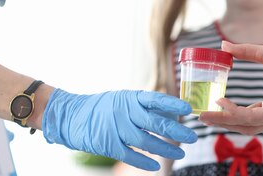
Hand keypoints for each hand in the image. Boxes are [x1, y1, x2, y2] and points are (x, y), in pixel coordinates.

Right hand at [42, 89, 197, 170]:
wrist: (71, 115)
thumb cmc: (103, 107)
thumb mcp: (124, 100)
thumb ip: (145, 106)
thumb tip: (172, 114)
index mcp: (131, 98)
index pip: (156, 99)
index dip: (173, 104)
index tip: (189, 109)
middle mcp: (125, 112)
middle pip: (156, 123)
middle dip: (177, 131)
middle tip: (192, 137)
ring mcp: (116, 128)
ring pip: (146, 141)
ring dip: (165, 149)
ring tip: (180, 154)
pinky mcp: (108, 144)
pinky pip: (130, 155)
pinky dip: (144, 161)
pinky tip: (156, 165)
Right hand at [199, 41, 262, 134]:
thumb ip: (246, 52)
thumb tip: (224, 45)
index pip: (249, 114)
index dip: (230, 112)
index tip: (213, 105)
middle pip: (245, 124)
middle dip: (222, 122)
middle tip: (202, 117)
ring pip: (245, 124)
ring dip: (223, 121)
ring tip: (205, 115)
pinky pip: (252, 116)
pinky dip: (234, 112)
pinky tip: (222, 104)